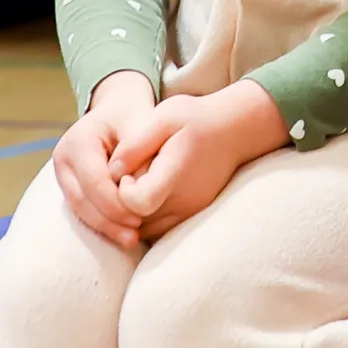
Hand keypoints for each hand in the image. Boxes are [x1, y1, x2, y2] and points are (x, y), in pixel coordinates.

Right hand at [54, 71, 156, 248]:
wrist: (119, 108)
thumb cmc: (134, 114)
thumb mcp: (141, 123)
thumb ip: (139, 151)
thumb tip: (137, 185)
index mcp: (78, 140)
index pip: (94, 180)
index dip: (115, 202)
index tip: (139, 216)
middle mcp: (63, 158)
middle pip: (82, 198)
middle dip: (109, 221)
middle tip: (135, 236)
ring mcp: (62, 173)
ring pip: (79, 208)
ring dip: (104, 227)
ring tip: (131, 240)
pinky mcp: (69, 185)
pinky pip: (83, 208)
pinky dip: (102, 223)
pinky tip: (121, 234)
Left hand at [109, 80, 289, 240]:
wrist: (236, 129)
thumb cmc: (198, 118)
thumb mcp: (164, 118)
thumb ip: (136, 145)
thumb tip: (111, 172)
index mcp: (176, 173)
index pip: (138, 203)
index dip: (123, 191)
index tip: (128, 172)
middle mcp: (185, 199)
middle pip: (137, 220)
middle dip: (123, 203)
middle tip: (130, 176)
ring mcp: (190, 210)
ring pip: (146, 229)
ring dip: (133, 214)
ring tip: (138, 184)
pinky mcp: (192, 213)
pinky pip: (160, 228)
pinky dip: (147, 217)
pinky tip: (148, 192)